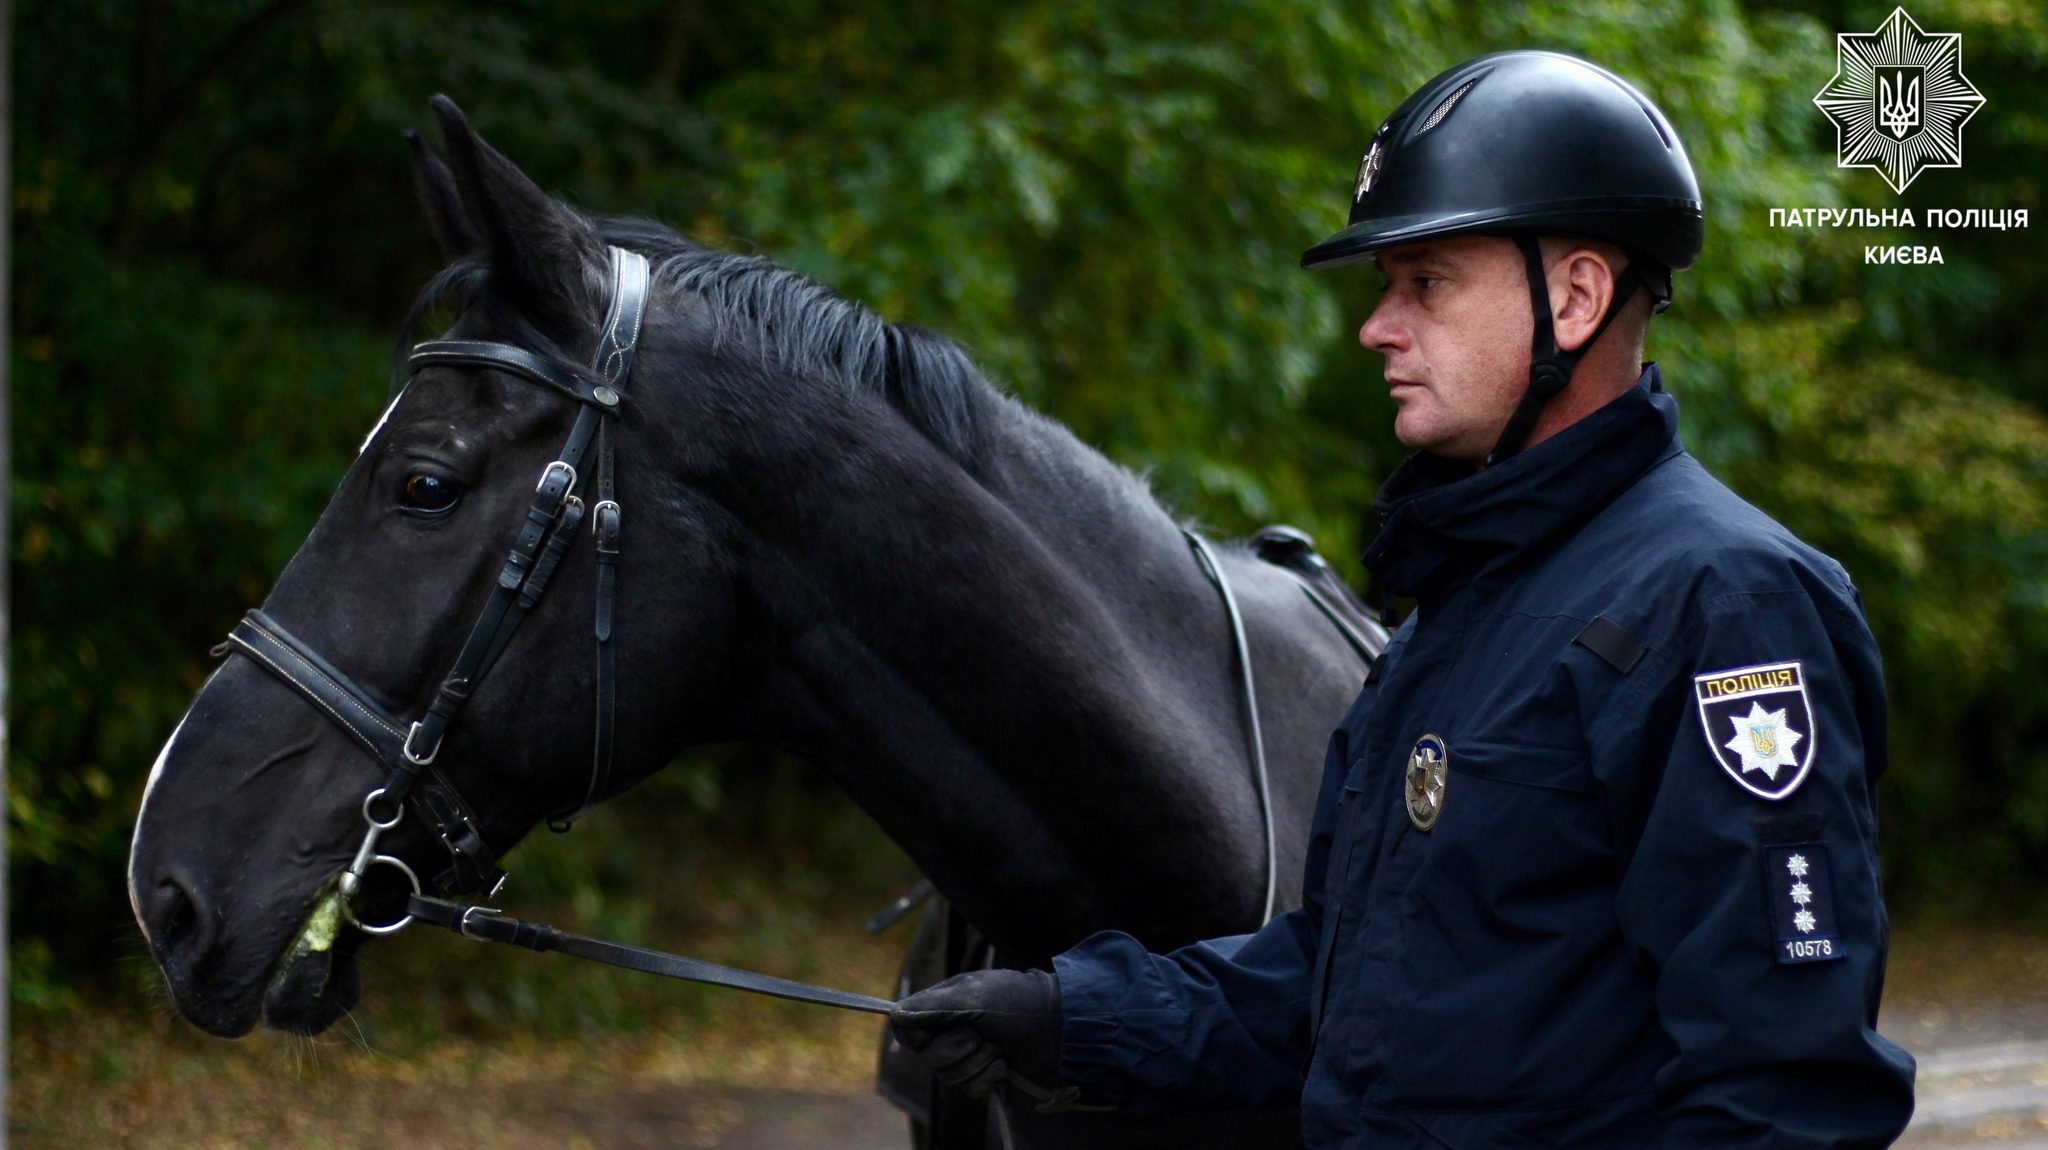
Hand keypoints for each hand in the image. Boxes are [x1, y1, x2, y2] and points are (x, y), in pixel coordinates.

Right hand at [889, 968, 1064, 1100]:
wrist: (1060, 1027)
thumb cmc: (1019, 1002)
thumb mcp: (975, 997)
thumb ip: (934, 1006)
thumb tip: (896, 1015)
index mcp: (944, 1004)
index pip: (907, 1027)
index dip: (916, 1035)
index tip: (933, 1031)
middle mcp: (952, 1029)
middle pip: (928, 1057)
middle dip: (959, 1047)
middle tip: (983, 1032)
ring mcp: (969, 1054)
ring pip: (949, 1076)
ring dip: (979, 1061)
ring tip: (999, 1045)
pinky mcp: (985, 1076)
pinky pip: (970, 1090)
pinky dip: (990, 1077)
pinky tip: (1005, 1064)